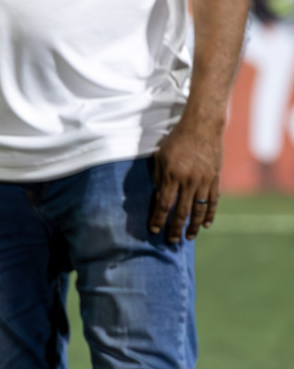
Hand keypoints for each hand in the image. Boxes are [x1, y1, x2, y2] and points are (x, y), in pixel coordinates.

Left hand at [150, 117, 223, 242]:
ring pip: (198, 210)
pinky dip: (209, 215)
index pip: (164, 204)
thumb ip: (160, 178)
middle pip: (181, 211)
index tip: (154, 229)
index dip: (158, 219)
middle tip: (171, 241)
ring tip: (188, 237)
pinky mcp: (215, 180)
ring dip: (193, 226)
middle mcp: (189, 181)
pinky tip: (205, 225)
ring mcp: (204, 181)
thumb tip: (159, 198)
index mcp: (172, 175)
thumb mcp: (161, 156)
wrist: (201, 128)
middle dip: (175, 228)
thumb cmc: (176, 140)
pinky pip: (212, 202)